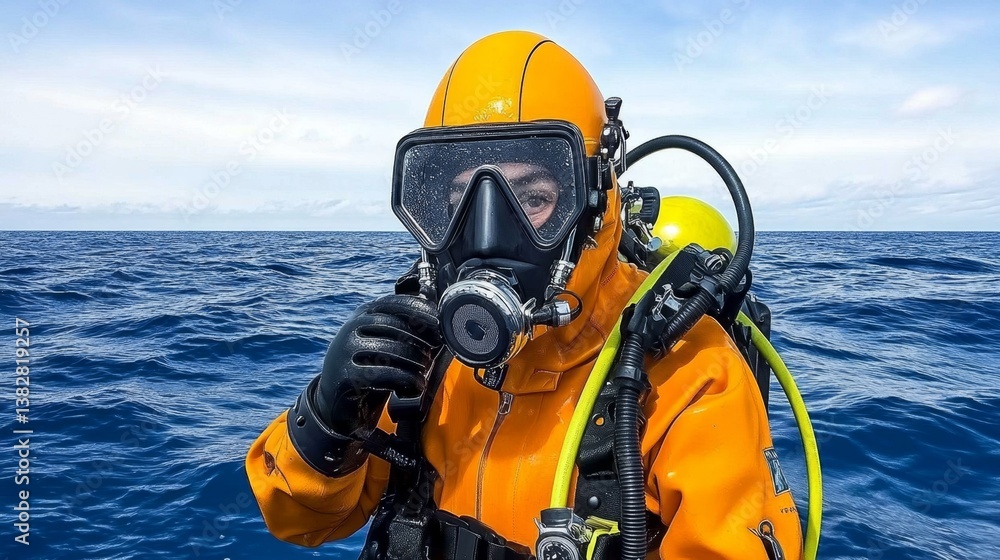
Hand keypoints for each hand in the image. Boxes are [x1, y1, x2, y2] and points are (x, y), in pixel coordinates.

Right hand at [313, 293, 441, 436]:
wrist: (335, 400)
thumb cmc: (368, 368)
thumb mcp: (383, 343)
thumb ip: (403, 330)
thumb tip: (440, 321)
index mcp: (363, 313)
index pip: (396, 303)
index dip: (422, 311)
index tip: (440, 325)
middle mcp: (352, 327)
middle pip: (396, 326)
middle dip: (420, 342)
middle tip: (431, 356)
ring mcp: (345, 349)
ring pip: (392, 349)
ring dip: (416, 363)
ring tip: (423, 373)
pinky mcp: (345, 374)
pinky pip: (384, 373)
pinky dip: (406, 380)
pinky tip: (414, 386)